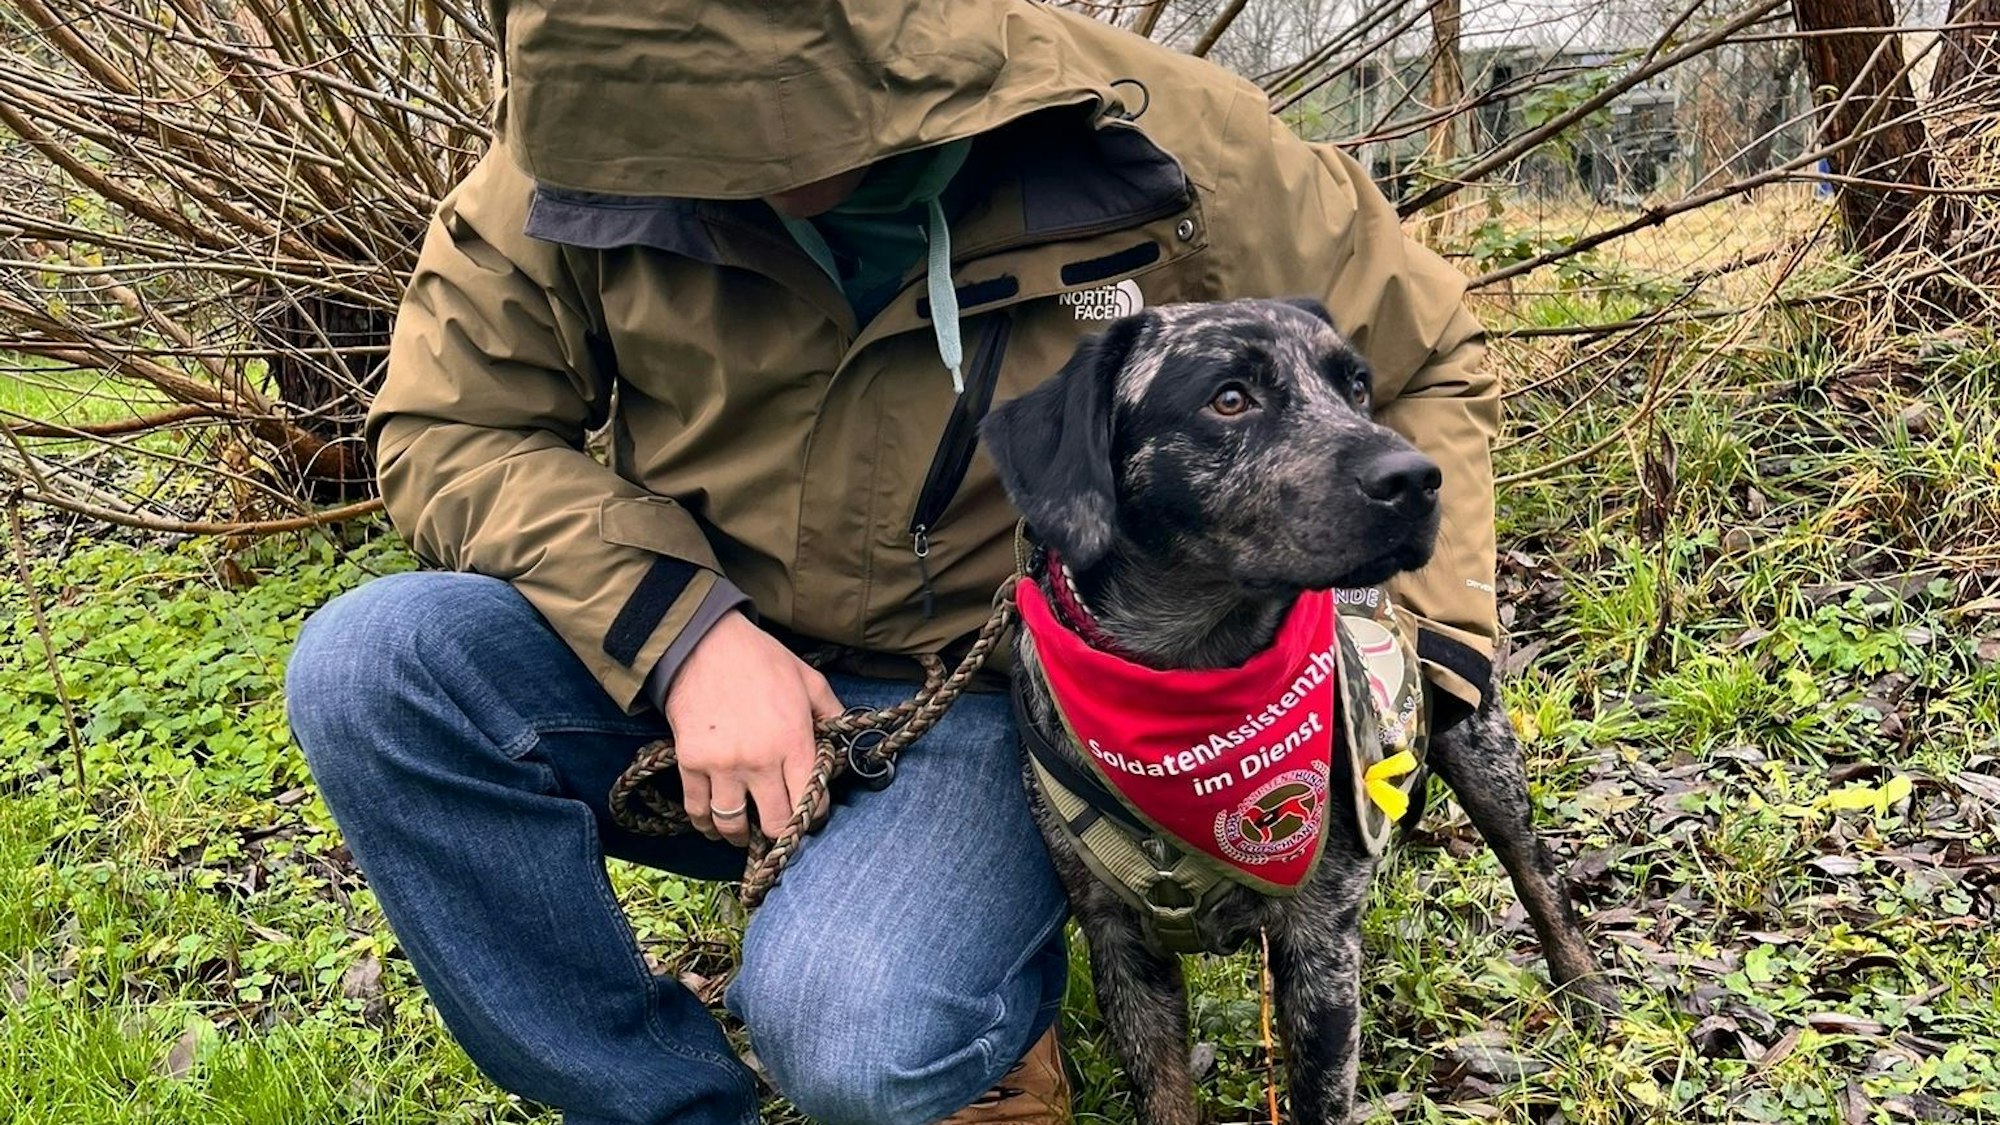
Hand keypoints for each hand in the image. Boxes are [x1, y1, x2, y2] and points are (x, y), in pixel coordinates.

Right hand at [665, 610, 843, 846]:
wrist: (703, 642)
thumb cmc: (760, 658)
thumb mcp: (808, 680)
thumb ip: (831, 713)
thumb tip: (846, 738)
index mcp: (793, 741)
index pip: (810, 802)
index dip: (814, 815)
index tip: (811, 813)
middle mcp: (759, 761)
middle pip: (775, 823)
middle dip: (782, 833)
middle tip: (781, 829)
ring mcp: (722, 765)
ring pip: (733, 824)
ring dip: (742, 835)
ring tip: (747, 834)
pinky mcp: (691, 762)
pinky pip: (697, 809)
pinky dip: (705, 822)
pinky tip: (714, 824)